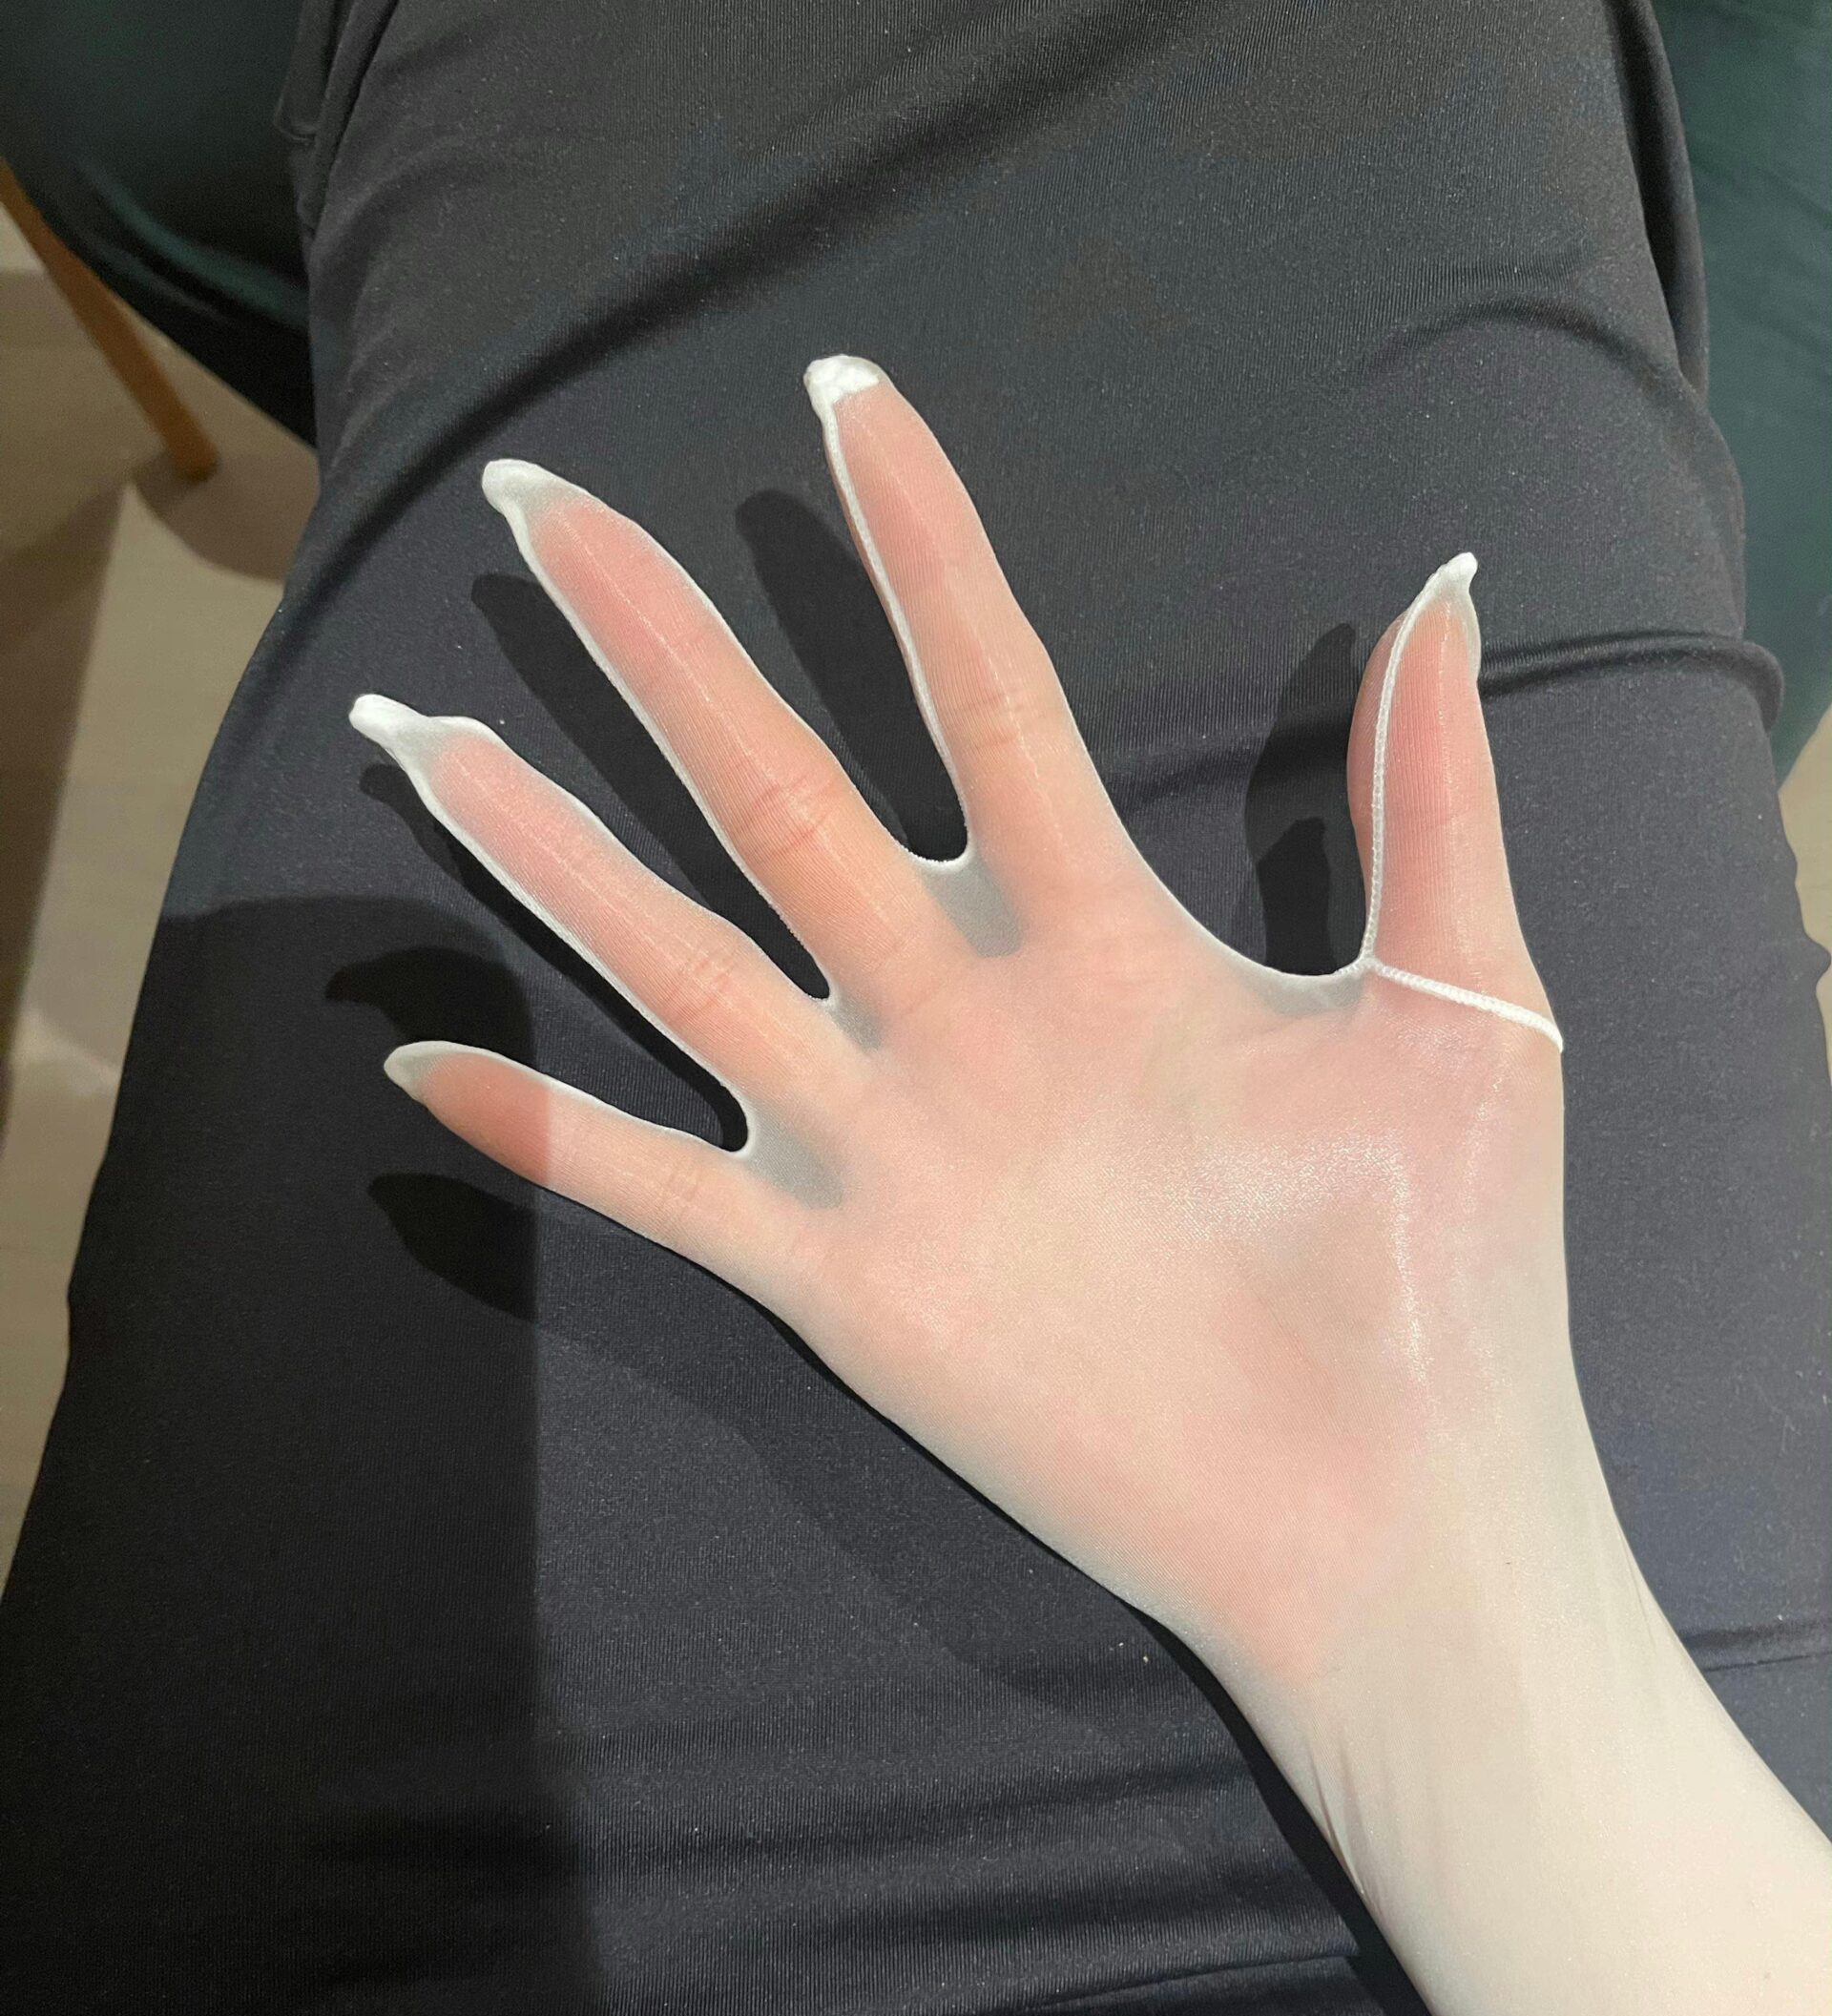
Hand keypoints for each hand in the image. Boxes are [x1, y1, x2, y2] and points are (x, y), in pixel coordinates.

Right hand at [351, 354, 1575, 1701]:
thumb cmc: (1444, 1267)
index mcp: (1100, 932)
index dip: (918, 550)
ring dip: (550, 855)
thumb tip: (1438, 590)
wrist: (1389, 1505)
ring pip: (681, 962)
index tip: (844, 395)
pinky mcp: (841, 1280)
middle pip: (779, 791)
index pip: (983, 695)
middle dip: (660, 650)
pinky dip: (548, 1141)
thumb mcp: (1464, 1005)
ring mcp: (888, 1141)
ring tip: (432, 736)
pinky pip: (664, 1192)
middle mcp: (962, 1009)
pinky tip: (424, 1073)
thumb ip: (1432, 800)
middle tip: (542, 508)